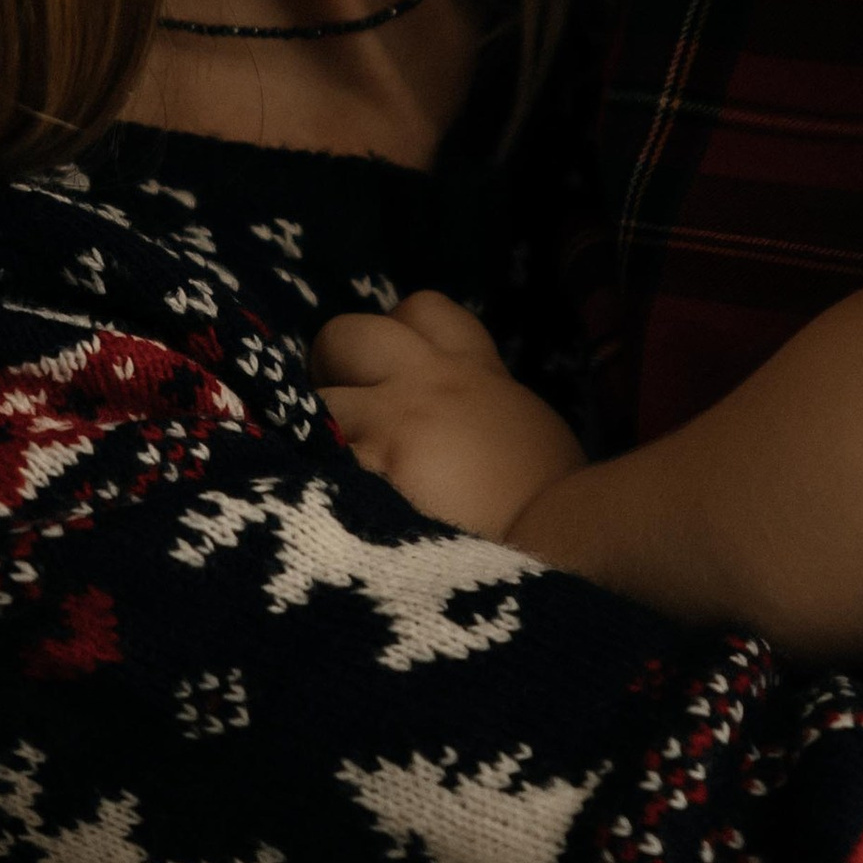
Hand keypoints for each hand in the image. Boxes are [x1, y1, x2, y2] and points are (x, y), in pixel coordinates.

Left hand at [312, 288, 582, 535]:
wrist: (553, 553)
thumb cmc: (551, 503)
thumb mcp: (527, 429)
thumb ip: (481, 402)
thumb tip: (454, 412)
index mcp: (471, 371)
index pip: (420, 309)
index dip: (393, 331)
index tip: (391, 370)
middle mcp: (422, 385)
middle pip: (346, 334)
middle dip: (332, 367)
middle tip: (344, 413)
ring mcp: (386, 426)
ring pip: (313, 403)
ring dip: (314, 436)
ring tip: (329, 473)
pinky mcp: (357, 475)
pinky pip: (308, 463)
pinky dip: (309, 484)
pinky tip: (325, 510)